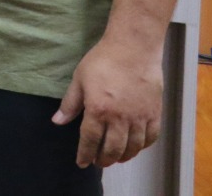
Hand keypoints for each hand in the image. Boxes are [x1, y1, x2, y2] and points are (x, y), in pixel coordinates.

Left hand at [54, 35, 164, 166]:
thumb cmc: (103, 61)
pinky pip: (150, 137)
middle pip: (112, 149)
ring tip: (116, 158)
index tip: (82, 163)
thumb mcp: (79, 80)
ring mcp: (139, 117)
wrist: (133, 49)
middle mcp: (120, 118)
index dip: (85, 154)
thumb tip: (57, 121)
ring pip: (133, 147)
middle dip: (104, 159)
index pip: (90, 140)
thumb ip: (70, 103)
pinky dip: (143, 146)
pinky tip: (136, 146)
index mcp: (98, 110)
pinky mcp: (155, 113)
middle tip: (98, 162)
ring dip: (123, 156)